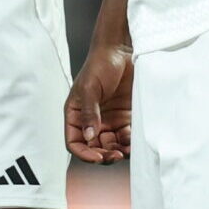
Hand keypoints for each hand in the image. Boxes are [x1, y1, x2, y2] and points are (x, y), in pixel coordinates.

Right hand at [65, 41, 132, 164]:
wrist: (123, 51)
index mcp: (76, 114)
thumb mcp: (90, 88)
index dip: (84, 153)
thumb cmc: (100, 64)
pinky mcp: (124, 118)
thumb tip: (88, 136)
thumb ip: (89, 113)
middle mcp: (91, 120)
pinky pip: (125, 137)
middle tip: (115, 155)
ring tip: (126, 151)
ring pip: (110, 146)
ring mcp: (108, 120)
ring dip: (117, 152)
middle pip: (93, 148)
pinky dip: (129, 143)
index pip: (75, 142)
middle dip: (103, 155)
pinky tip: (134, 143)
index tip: (97, 157)